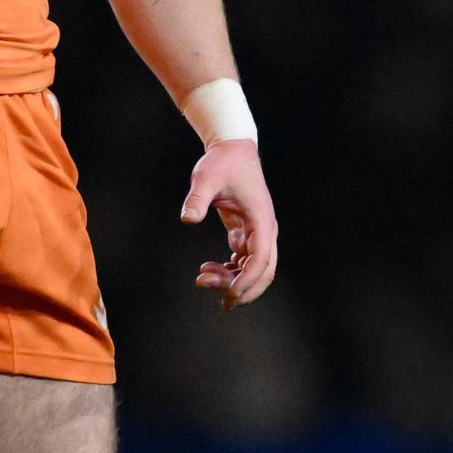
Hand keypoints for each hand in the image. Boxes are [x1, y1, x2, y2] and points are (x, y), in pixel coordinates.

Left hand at [180, 138, 278, 305]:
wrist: (231, 149)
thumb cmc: (221, 162)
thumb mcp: (206, 178)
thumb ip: (197, 199)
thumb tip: (188, 218)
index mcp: (261, 219)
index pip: (260, 259)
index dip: (247, 281)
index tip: (228, 296)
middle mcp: (265, 228)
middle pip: (264, 270)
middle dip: (244, 289)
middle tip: (221, 303)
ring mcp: (258, 231)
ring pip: (253, 267)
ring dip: (232, 279)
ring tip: (202, 278)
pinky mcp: (248, 230)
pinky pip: (244, 259)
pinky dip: (230, 269)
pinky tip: (209, 268)